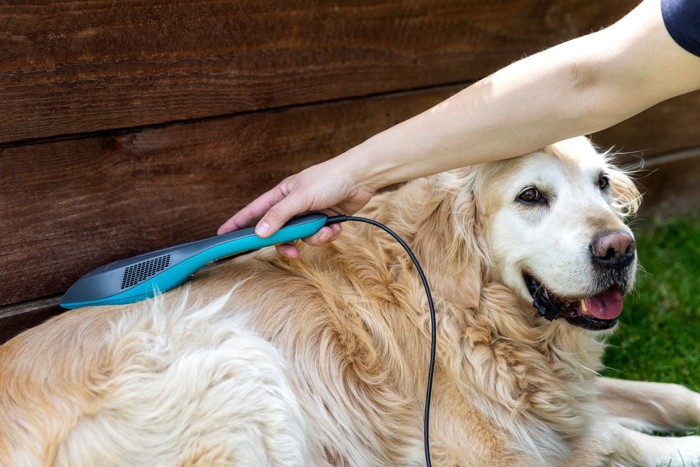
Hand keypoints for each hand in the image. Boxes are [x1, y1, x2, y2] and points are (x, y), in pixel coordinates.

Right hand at [218, 158, 375, 257]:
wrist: (361, 178)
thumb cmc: (329, 179)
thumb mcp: (300, 197)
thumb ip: (279, 216)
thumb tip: (259, 233)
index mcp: (281, 195)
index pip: (254, 211)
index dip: (238, 223)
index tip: (223, 235)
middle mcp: (292, 206)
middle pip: (278, 232)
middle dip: (287, 243)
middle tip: (292, 253)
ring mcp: (308, 214)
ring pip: (301, 238)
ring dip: (313, 238)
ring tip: (324, 229)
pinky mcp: (324, 221)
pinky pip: (319, 237)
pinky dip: (327, 234)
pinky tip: (335, 225)